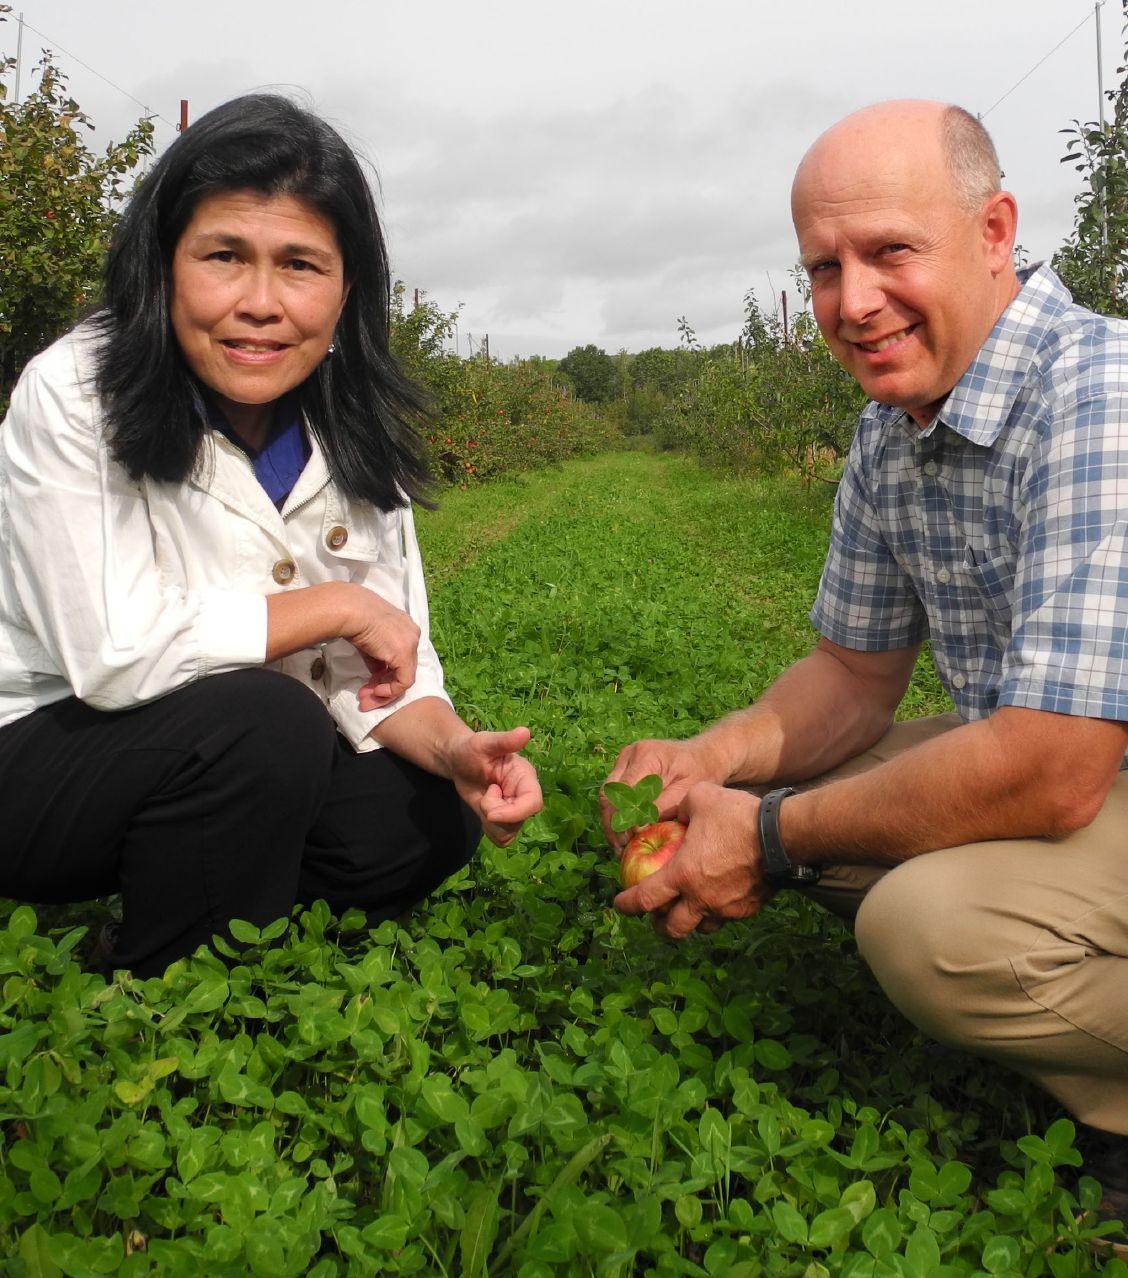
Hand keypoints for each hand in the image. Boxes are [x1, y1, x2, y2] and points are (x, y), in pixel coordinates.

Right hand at [343, 588, 420, 709]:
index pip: (400, 658)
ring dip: (384, 693)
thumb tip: (377, 674)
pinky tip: (375, 693)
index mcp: (405, 627)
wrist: (350, 610)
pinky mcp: (405, 654)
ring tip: (366, 701)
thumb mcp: (369, 640)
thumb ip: (377, 658)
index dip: (384, 675)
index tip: (368, 685)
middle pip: (403, 668)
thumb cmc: (353, 619)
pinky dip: (390, 691)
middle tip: (365, 698)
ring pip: (404, 677)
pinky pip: (403, 681)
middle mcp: (412, 635)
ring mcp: (411, 644)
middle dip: (383, 686)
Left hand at [447, 726, 542, 845]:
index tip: (490, 812)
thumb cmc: (472, 749)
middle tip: (483, 794)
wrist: (458, 761)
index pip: (533, 803)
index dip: (514, 813)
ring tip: (483, 799)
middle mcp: (524, 796)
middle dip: (494, 815)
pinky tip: (482, 810)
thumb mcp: (485, 742)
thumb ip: (504, 740)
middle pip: (518, 821)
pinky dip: (489, 830)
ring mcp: (514, 810)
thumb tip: (525, 732)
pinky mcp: (503, 821)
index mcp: (525, 778)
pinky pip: (501, 839)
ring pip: (509, 833)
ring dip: (490, 823)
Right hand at [601, 736, 721, 849]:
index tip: (631, 839)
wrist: (704, 754)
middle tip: (621, 848)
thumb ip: (662, 807)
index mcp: (647, 756)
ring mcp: (625, 759)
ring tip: (620, 846)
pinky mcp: (625, 767)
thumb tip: (637, 826)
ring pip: (608, 794)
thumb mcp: (686, 791)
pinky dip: (616, 814)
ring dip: (611, 821)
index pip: (625, 790)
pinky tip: (623, 834)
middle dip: (613, 823)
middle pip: (610, 792)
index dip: (624, 817)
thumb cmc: (700, 772)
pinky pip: (614, 793)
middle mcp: (630, 754)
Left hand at [613, 782, 771, 938]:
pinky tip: (717, 898)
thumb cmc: (738, 816)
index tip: (619, 904)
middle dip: (658, 925)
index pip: (645, 900)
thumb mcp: (700, 798)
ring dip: (689, 922)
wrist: (783, 836)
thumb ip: (679, 807)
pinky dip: (716, 913)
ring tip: (686, 911)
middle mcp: (701, 898)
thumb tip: (672, 813)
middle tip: (654, 917)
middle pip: (672, 928)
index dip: (627, 905)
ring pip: (701, 928)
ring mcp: (726, 907)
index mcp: (682, 875)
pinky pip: (726, 918)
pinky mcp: (748, 908)